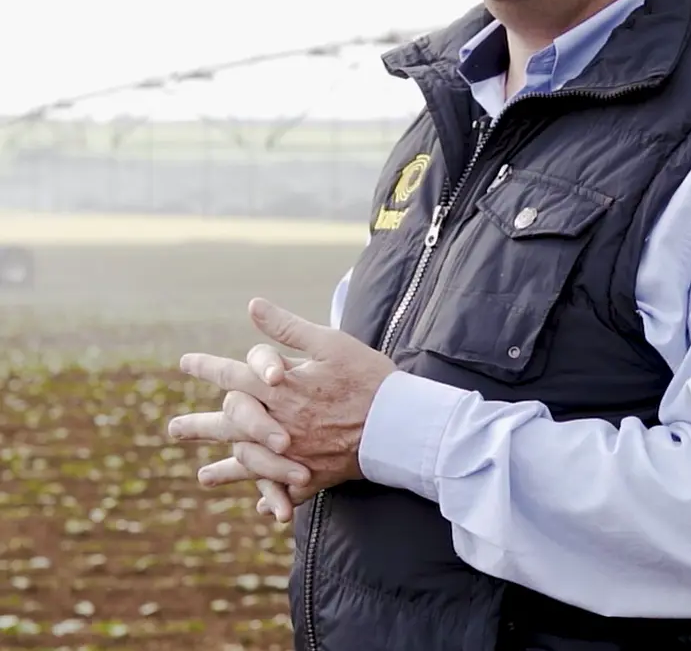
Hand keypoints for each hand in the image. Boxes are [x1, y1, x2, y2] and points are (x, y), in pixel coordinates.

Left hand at [168, 298, 396, 513]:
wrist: (398, 422)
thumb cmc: (367, 376)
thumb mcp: (330, 343)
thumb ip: (288, 328)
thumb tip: (253, 305)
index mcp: (281, 389)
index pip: (235, 375)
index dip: (209, 368)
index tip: (185, 363)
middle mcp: (280, 424)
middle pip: (231, 424)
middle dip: (201, 425)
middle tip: (173, 429)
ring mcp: (293, 454)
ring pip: (250, 463)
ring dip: (225, 469)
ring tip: (202, 476)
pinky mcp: (314, 474)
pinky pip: (285, 490)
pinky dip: (270, 497)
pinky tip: (259, 504)